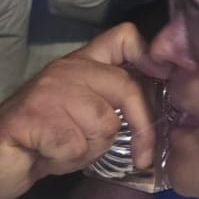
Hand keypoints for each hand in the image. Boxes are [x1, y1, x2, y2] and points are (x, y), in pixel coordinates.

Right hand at [0, 24, 154, 198]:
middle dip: (141, 127)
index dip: (149, 54)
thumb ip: (112, 105)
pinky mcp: (34, 115)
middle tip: (143, 156)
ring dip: (91, 150)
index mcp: (82, 64)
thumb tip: (156, 113)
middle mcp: (68, 69)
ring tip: (65, 149)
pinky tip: (47, 155)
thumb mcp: (83, 117)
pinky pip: (76, 145)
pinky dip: (67, 161)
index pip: (123, 38)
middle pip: (127, 88)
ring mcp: (50, 89)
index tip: (164, 78)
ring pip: (104, 124)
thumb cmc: (43, 141)